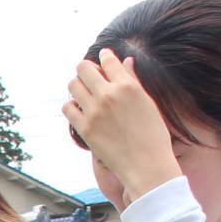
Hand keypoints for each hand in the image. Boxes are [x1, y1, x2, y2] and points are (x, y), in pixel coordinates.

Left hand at [63, 50, 179, 201]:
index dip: (104, 56)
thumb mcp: (148, 102)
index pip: (108, 60)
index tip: (103, 59)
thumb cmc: (152, 134)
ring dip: (77, 85)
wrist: (146, 164)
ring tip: (85, 93)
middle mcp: (109, 95)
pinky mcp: (84, 128)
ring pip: (72, 85)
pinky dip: (71, 106)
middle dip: (86, 69)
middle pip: (84, 68)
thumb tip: (126, 61)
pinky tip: (80, 110)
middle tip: (91, 77)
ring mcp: (94, 112)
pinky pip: (67, 108)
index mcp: (128, 86)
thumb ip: (134, 81)